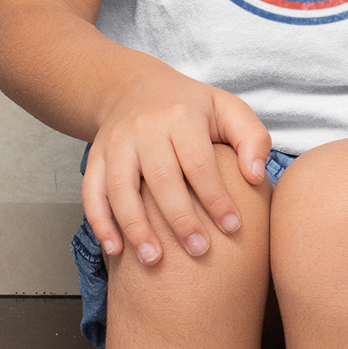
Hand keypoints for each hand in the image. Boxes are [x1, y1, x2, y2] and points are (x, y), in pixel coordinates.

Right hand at [81, 63, 270, 265]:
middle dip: (181, 219)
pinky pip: (92, 193)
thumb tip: (255, 177)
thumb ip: (252, 138)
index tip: (233, 226)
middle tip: (199, 251)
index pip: (200, 163)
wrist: (137, 88)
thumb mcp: (228, 109)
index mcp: (183, 116)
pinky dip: (100, 223)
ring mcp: (116, 143)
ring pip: (121, 189)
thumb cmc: (192, 107)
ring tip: (155, 260)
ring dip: (136, 228)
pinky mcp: (95, 158)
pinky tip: (116, 250)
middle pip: (161, 179)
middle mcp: (146, 128)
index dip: (217, 197)